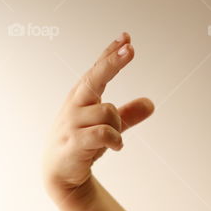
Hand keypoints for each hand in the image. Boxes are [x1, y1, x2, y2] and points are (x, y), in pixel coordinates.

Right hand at [44, 32, 153, 203]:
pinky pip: (104, 133)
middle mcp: (75, 104)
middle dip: (112, 62)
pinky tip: (117, 146)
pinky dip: (115, 139)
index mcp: (82, 96)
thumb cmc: (82, 144)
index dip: (111, 53)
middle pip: (95, 77)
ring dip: (118, 127)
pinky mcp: (75, 141)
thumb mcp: (107, 127)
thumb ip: (128, 115)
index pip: (97, 69)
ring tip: (113, 140)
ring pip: (109, 112)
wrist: (59, 173)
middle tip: (130, 48)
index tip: (126, 38)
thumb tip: (151, 103)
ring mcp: (73, 122)